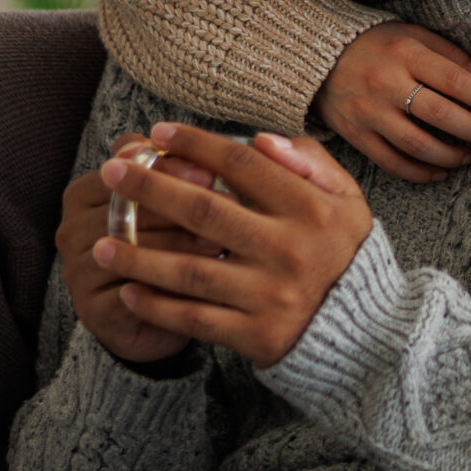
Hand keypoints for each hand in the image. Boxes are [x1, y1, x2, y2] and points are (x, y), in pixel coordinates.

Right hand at [56, 134, 220, 366]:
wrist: (157, 313)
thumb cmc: (165, 241)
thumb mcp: (165, 200)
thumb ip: (167, 169)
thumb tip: (188, 146)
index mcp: (82, 193)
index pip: (123, 171)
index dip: (168, 170)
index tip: (209, 173)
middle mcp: (71, 230)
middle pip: (126, 211)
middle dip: (179, 207)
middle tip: (226, 208)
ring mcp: (77, 273)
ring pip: (130, 252)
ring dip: (178, 246)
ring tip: (221, 242)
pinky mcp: (93, 312)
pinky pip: (132, 296)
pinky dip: (170, 289)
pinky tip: (204, 285)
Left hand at [109, 122, 376, 368]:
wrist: (372, 334)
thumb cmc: (348, 254)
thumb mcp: (348, 200)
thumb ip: (310, 162)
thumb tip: (260, 139)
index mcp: (311, 209)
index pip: (242, 165)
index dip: (196, 145)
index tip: (158, 133)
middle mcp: (290, 250)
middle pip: (205, 212)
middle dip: (150, 189)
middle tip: (111, 173)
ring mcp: (271, 296)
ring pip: (190, 271)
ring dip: (139, 255)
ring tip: (98, 240)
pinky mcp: (258, 337)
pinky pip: (196, 319)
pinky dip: (158, 306)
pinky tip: (128, 290)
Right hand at [315, 22, 470, 183]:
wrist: (315, 56)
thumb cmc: (373, 43)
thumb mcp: (410, 34)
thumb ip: (448, 53)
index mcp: (405, 53)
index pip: (455, 80)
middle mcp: (387, 84)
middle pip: (441, 115)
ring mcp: (369, 113)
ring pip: (418, 144)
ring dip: (451, 155)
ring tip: (470, 156)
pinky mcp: (356, 135)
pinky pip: (392, 162)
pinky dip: (420, 172)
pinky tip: (440, 171)